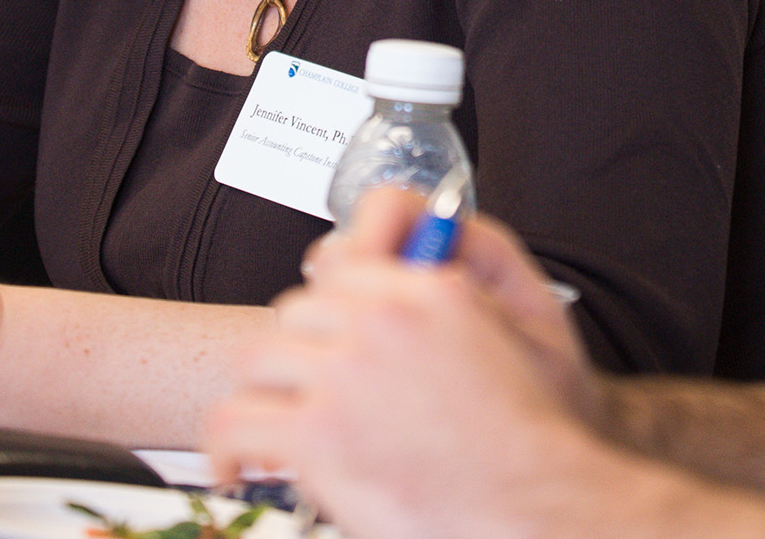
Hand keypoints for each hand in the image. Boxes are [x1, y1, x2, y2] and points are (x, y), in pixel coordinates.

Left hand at [207, 190, 623, 538]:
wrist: (538, 507)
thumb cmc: (531, 436)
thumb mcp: (528, 327)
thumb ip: (470, 277)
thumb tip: (416, 256)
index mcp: (430, 290)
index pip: (343, 259)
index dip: (328, 296)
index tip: (321, 326)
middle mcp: (383, 321)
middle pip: (295, 310)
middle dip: (298, 353)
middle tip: (304, 392)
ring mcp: (345, 375)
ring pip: (257, 358)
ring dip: (264, 394)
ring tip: (269, 428)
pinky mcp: (317, 433)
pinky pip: (235, 421)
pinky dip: (227, 447)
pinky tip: (239, 465)